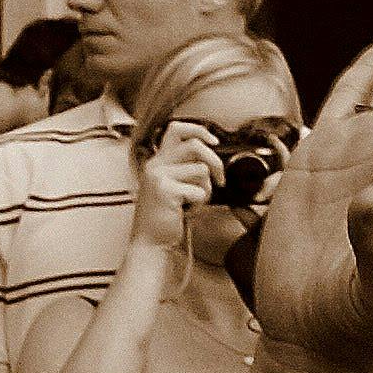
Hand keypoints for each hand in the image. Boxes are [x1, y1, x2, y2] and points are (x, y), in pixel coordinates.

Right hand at [132, 122, 218, 252]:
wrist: (152, 244)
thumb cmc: (167, 218)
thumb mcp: (176, 187)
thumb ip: (187, 169)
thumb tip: (213, 157)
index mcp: (158, 162)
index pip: (176, 129)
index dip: (199, 130)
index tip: (214, 142)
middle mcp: (155, 165)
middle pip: (194, 144)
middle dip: (215, 161)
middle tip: (220, 179)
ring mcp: (158, 176)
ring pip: (201, 169)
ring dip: (206, 189)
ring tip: (192, 202)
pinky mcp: (165, 190)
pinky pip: (199, 190)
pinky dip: (200, 204)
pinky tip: (186, 212)